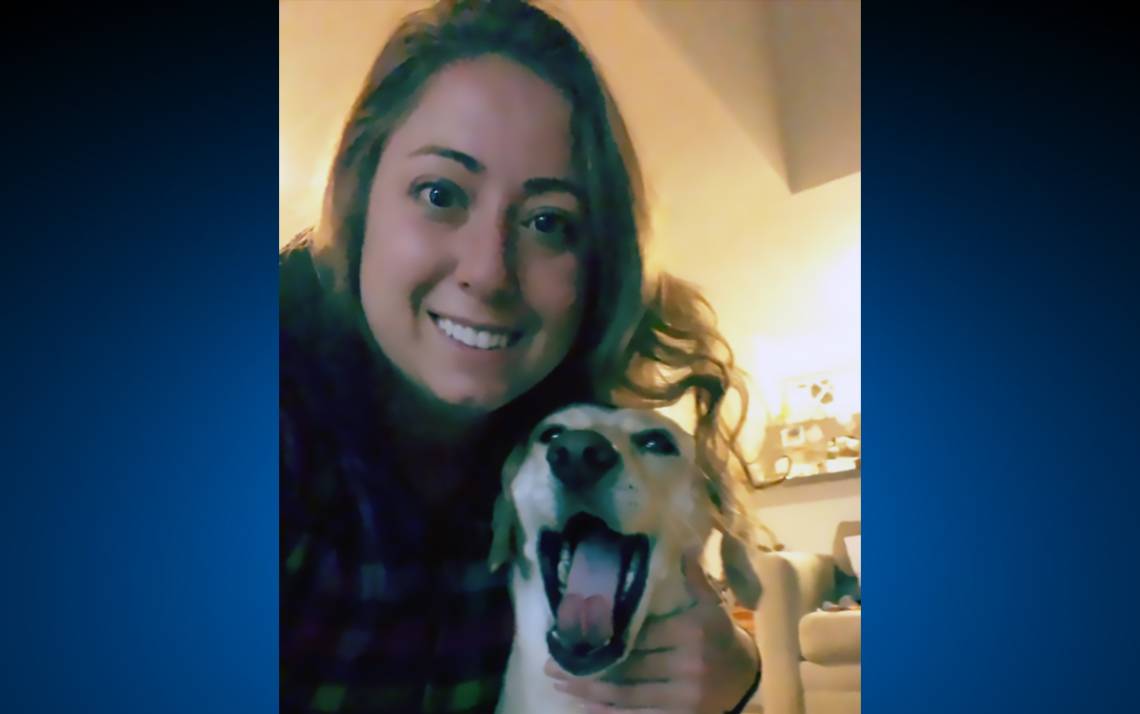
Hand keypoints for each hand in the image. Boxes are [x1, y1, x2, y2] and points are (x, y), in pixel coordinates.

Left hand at [545, 548, 759, 712]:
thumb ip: (693, 577)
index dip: (605, 636)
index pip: (639, 635)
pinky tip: (586, 707)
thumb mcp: (710, 604)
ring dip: (590, 691)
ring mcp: (685, 695)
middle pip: (629, 665)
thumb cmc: (719, 634)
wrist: (745, 677)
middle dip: (587, 666)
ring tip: (560, 683)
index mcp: (691, 631)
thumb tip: (682, 545)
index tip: (572, 635)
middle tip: (551, 663)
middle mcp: (688, 664)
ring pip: (629, 693)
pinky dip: (612, 713)